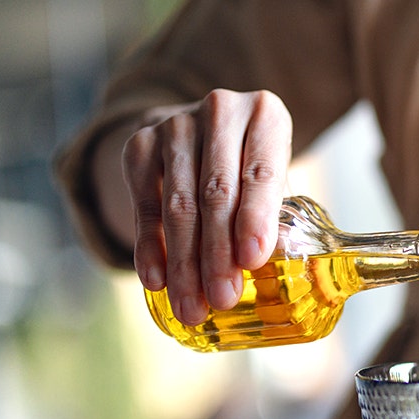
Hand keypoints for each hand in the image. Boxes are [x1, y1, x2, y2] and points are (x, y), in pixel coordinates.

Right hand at [122, 89, 292, 323]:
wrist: (200, 134)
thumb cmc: (251, 167)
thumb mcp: (274, 181)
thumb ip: (279, 217)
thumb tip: (278, 273)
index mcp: (265, 116)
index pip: (261, 172)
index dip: (256, 218)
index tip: (252, 261)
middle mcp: (220, 111)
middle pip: (216, 193)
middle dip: (218, 253)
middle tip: (222, 299)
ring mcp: (176, 124)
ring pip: (179, 204)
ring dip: (184, 262)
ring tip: (192, 307)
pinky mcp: (139, 143)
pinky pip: (144, 204)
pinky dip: (150, 247)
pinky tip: (156, 282)